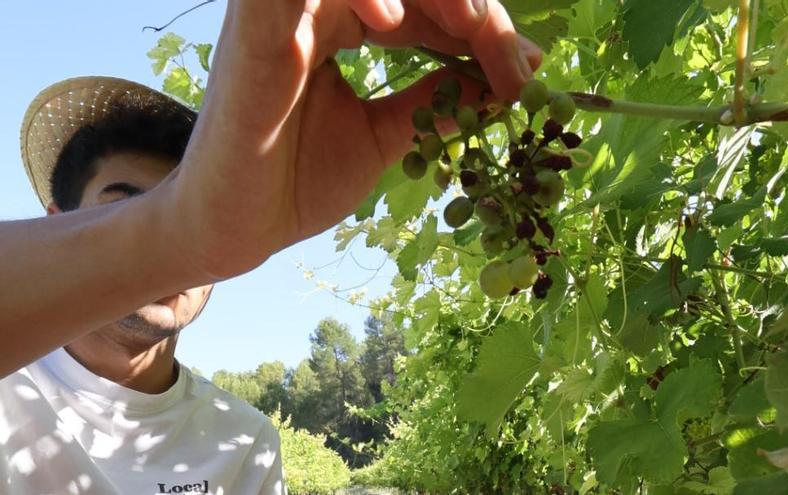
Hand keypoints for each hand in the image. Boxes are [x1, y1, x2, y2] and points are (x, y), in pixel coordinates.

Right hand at [167, 0, 541, 279]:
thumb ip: (431, 100)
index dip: (484, 30)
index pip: (426, 5)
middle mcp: (315, 8)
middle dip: (472, 9)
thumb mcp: (384, 137)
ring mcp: (284, 14)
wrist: (234, 230)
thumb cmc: (296, 181)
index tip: (529, 74)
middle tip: (514, 59)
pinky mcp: (256, 34)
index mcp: (344, 25)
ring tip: (472, 25)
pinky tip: (396, 23)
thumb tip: (495, 80)